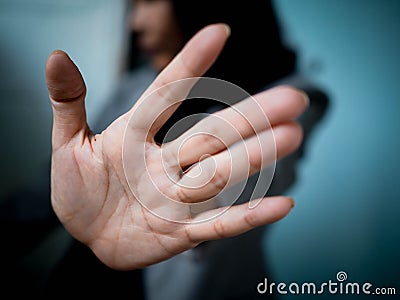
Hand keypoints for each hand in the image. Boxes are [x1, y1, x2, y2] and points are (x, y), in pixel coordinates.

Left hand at [46, 23, 307, 269]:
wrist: (87, 236)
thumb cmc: (79, 189)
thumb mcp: (68, 144)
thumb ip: (69, 103)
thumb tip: (58, 57)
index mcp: (138, 134)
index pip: (168, 94)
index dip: (191, 64)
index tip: (218, 32)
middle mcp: (167, 163)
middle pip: (213, 135)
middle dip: (251, 116)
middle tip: (292, 98)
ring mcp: (177, 198)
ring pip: (221, 173)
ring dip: (256, 156)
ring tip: (291, 134)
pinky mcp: (180, 232)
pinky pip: (218, 224)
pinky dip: (248, 216)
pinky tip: (281, 206)